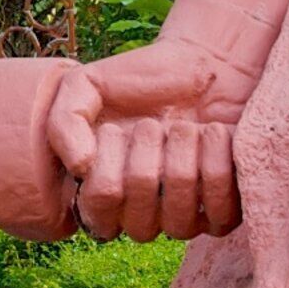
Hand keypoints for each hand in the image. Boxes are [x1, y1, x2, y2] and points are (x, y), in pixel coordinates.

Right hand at [43, 31, 262, 242]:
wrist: (205, 63)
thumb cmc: (142, 80)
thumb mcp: (87, 85)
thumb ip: (65, 122)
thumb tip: (80, 168)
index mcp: (100, 195)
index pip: (98, 214)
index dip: (107, 171)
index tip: (115, 129)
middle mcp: (139, 215)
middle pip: (140, 224)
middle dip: (148, 162)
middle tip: (153, 124)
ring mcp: (182, 217)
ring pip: (179, 223)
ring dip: (183, 163)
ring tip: (186, 127)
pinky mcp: (223, 210)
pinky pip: (220, 215)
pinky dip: (217, 166)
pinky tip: (212, 135)